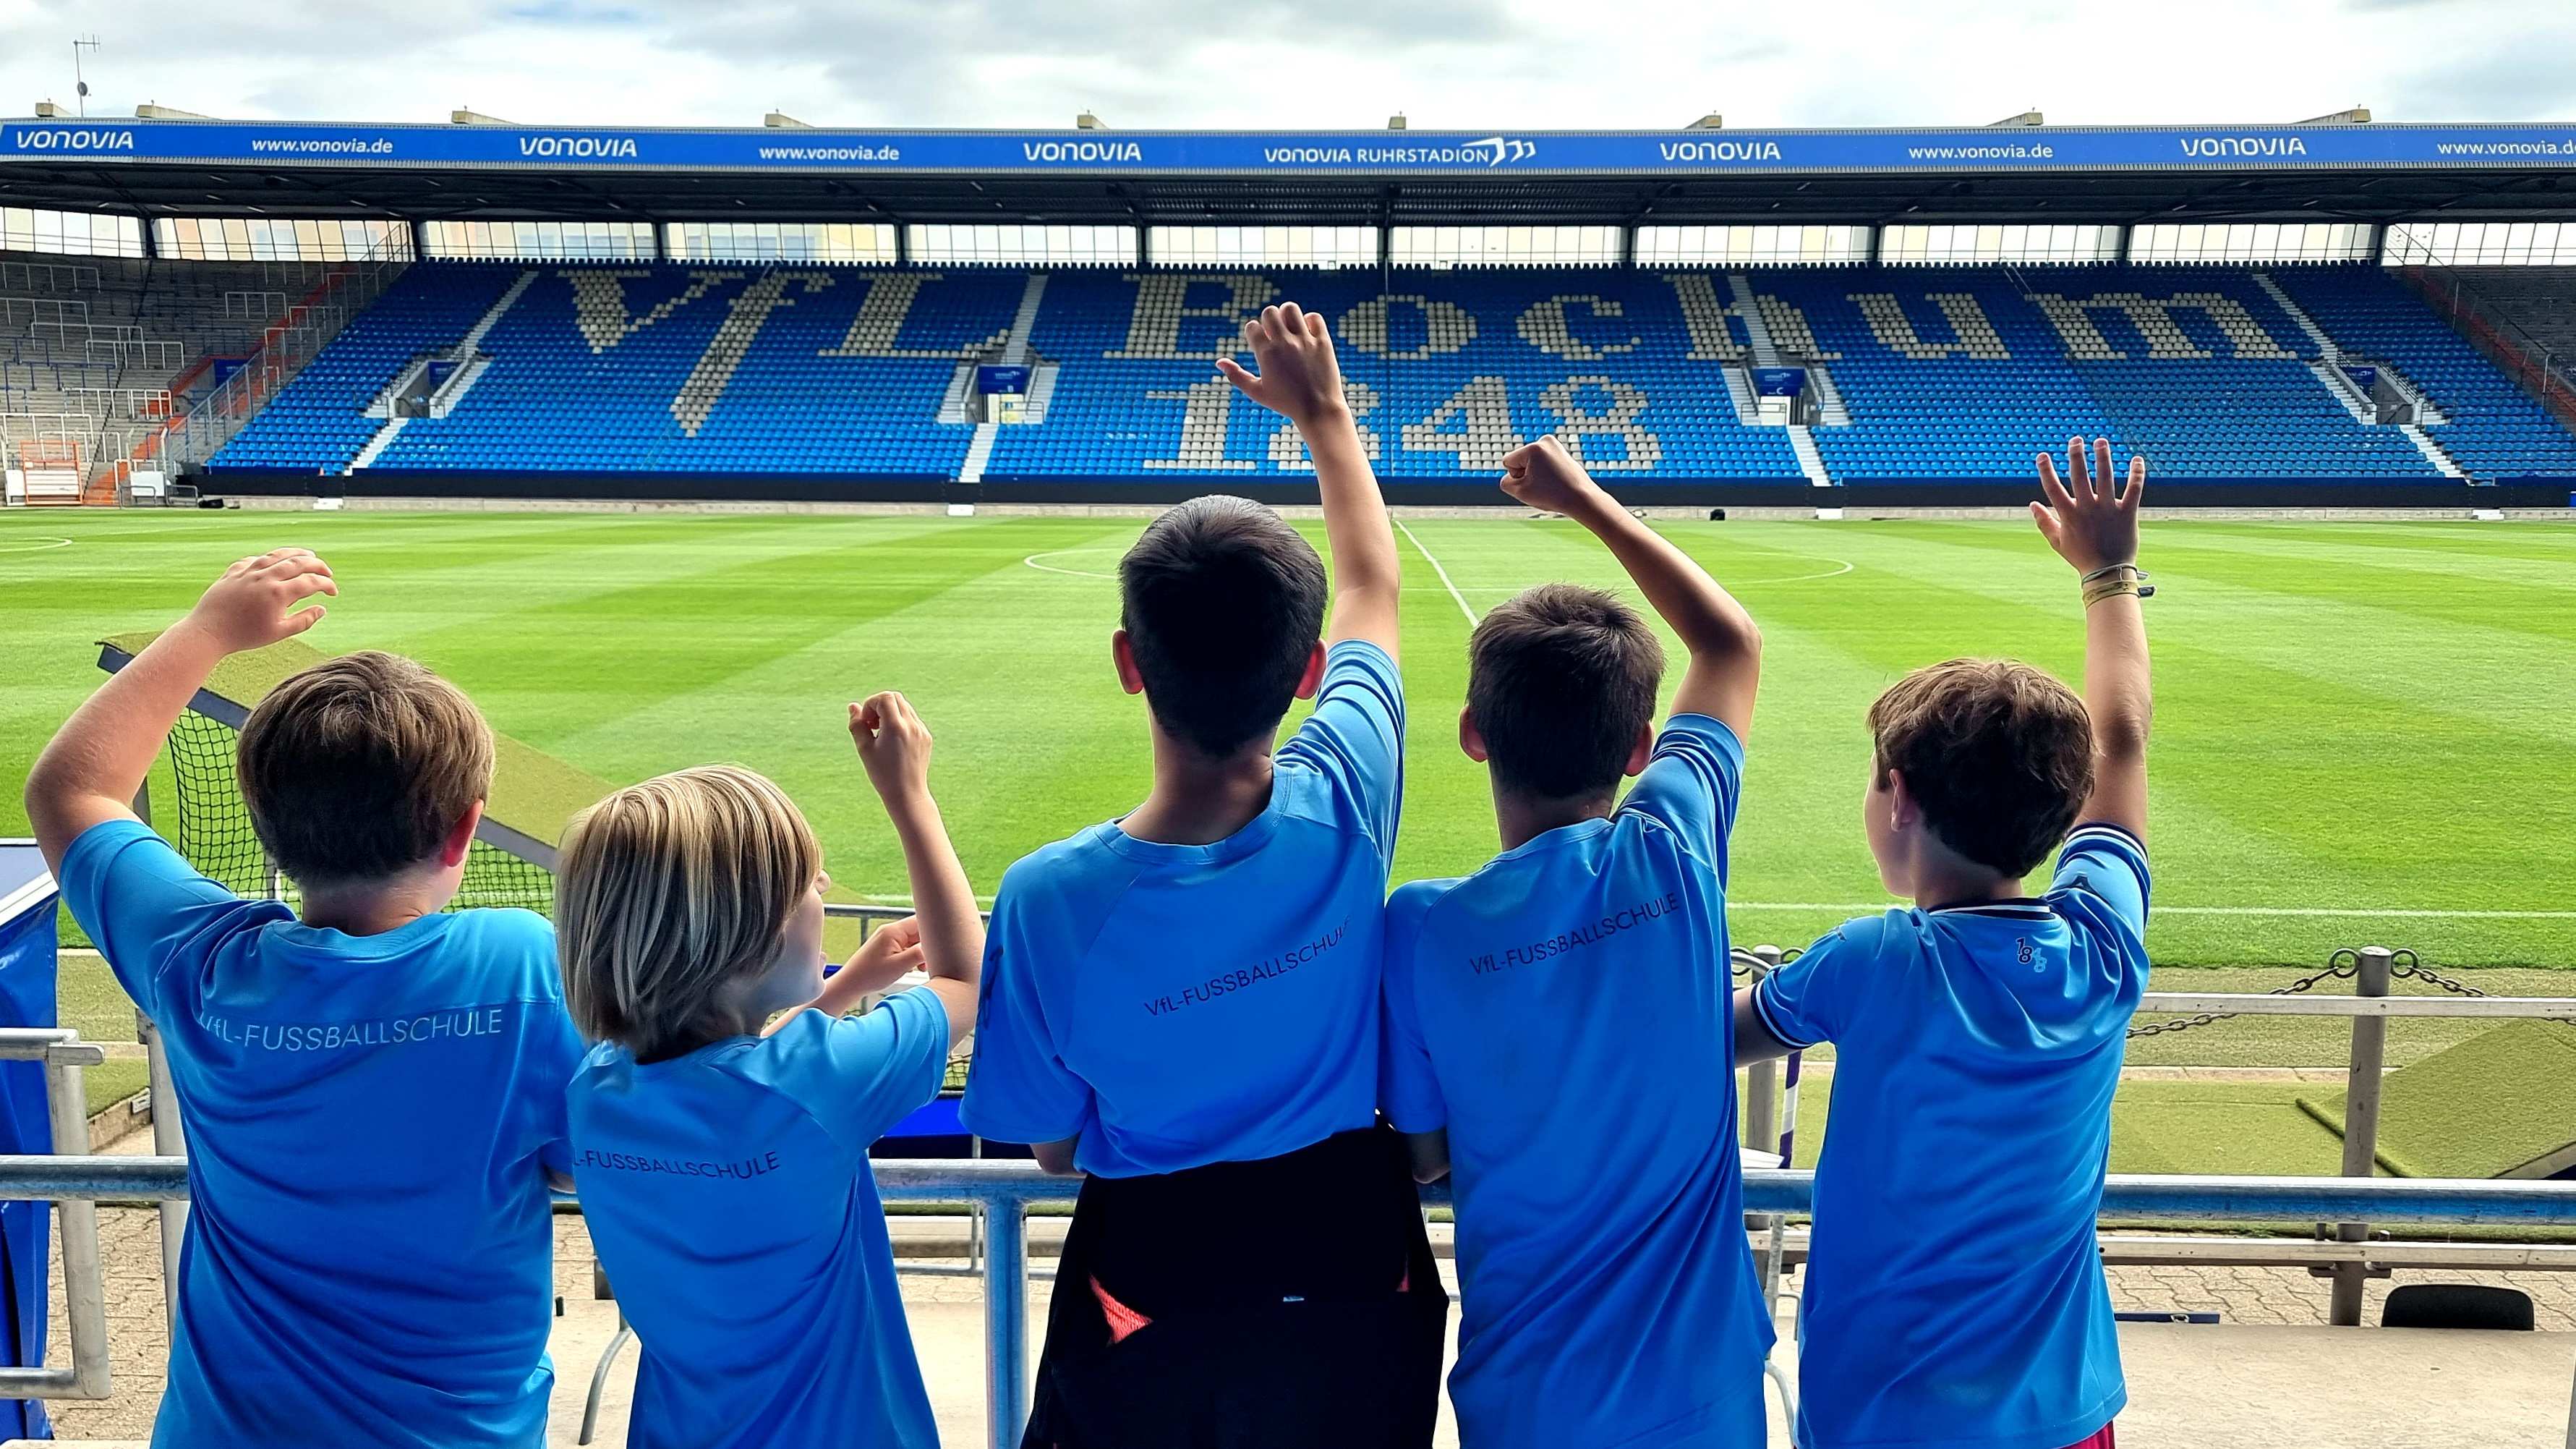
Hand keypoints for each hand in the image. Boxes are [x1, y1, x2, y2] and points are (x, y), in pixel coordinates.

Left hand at [179, 548, 336, 653]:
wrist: (207, 632)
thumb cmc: (243, 636)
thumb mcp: (278, 633)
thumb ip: (304, 620)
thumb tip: (322, 609)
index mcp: (278, 593)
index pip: (311, 582)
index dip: (326, 585)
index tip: (332, 592)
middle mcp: (264, 577)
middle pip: (298, 562)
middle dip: (317, 565)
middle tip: (327, 571)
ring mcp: (248, 572)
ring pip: (277, 555)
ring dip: (296, 553)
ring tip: (308, 556)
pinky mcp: (233, 572)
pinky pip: (255, 559)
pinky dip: (269, 559)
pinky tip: (274, 562)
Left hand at [838, 916, 926, 993]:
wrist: (851, 984)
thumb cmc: (871, 975)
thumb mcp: (899, 966)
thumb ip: (918, 954)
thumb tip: (934, 947)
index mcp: (894, 931)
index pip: (921, 921)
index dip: (934, 930)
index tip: (943, 942)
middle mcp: (891, 931)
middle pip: (918, 931)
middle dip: (927, 945)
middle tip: (929, 961)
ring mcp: (888, 939)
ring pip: (913, 940)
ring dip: (920, 952)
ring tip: (920, 967)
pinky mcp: (887, 947)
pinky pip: (906, 946)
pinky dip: (912, 956)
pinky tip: (913, 967)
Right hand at [849, 691, 932, 808]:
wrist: (907, 794)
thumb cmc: (882, 774)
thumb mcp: (865, 749)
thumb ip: (857, 725)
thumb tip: (853, 706)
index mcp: (896, 727)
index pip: (884, 698)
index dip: (870, 704)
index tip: (865, 722)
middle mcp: (912, 725)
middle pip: (896, 698)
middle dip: (880, 705)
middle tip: (871, 725)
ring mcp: (922, 731)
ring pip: (905, 707)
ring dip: (890, 713)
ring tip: (880, 734)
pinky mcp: (926, 738)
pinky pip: (912, 719)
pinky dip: (900, 722)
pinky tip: (892, 741)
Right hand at [1215, 303, 1348, 429]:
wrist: (1318, 410)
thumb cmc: (1286, 403)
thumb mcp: (1257, 392)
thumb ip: (1236, 376)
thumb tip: (1219, 362)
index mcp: (1266, 355)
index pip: (1252, 327)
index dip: (1253, 334)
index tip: (1261, 345)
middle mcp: (1285, 344)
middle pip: (1269, 312)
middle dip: (1268, 320)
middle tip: (1274, 334)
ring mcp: (1305, 341)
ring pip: (1291, 308)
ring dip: (1287, 315)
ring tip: (1289, 329)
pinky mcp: (1323, 341)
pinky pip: (1314, 317)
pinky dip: (1309, 321)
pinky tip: (1306, 333)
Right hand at [1499, 436, 1607, 516]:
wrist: (1582, 499)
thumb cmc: (1552, 495)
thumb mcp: (1519, 492)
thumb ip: (1506, 482)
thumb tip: (1513, 475)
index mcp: (1534, 447)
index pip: (1509, 462)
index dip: (1516, 478)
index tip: (1534, 485)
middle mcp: (1545, 441)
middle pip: (1520, 461)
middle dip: (1527, 475)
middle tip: (1544, 487)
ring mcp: (1555, 446)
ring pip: (1531, 464)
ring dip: (1536, 476)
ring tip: (1552, 485)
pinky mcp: (1562, 453)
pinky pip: (1543, 465)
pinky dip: (1546, 474)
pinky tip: (1557, 482)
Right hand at [2032, 437, 2144, 574]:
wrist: (2107, 572)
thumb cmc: (2081, 557)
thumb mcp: (2057, 541)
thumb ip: (2044, 522)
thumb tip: (2032, 504)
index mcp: (2069, 515)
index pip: (2053, 488)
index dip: (2045, 470)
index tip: (2042, 456)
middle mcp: (2087, 509)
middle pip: (2079, 476)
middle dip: (2076, 455)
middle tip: (2076, 440)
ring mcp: (2108, 510)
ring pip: (2105, 477)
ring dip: (2102, 457)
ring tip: (2100, 441)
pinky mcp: (2127, 513)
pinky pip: (2134, 489)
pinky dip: (2137, 473)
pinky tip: (2136, 459)